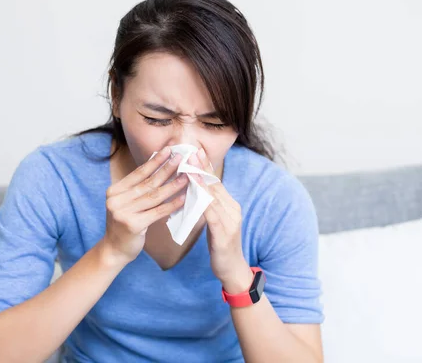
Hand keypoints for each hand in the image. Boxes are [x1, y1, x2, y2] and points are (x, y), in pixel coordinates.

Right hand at [103, 146, 188, 265]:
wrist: (115, 250)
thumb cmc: (125, 224)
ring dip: (173, 185)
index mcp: (114, 191)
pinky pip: (158, 212)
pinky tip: (184, 198)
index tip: (169, 150)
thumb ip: (138, 186)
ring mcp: (123, 213)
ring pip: (154, 196)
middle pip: (147, 183)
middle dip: (166, 169)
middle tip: (181, 158)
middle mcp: (116, 200)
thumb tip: (155, 161)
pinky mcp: (133, 225)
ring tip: (187, 176)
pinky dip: (173, 204)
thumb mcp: (126, 202)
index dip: (155, 161)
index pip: (138, 173)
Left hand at [188, 149, 252, 293]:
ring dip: (200, 181)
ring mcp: (230, 220)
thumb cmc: (221, 247)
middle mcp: (232, 209)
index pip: (216, 181)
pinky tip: (192, 194)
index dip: (206, 166)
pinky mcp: (224, 233)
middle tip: (191, 151)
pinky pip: (211, 214)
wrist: (233, 270)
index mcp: (230, 205)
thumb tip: (193, 193)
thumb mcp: (214, 223)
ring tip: (188, 168)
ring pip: (213, 196)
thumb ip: (207, 208)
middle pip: (215, 184)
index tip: (196, 151)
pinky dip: (202, 202)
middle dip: (202, 167)